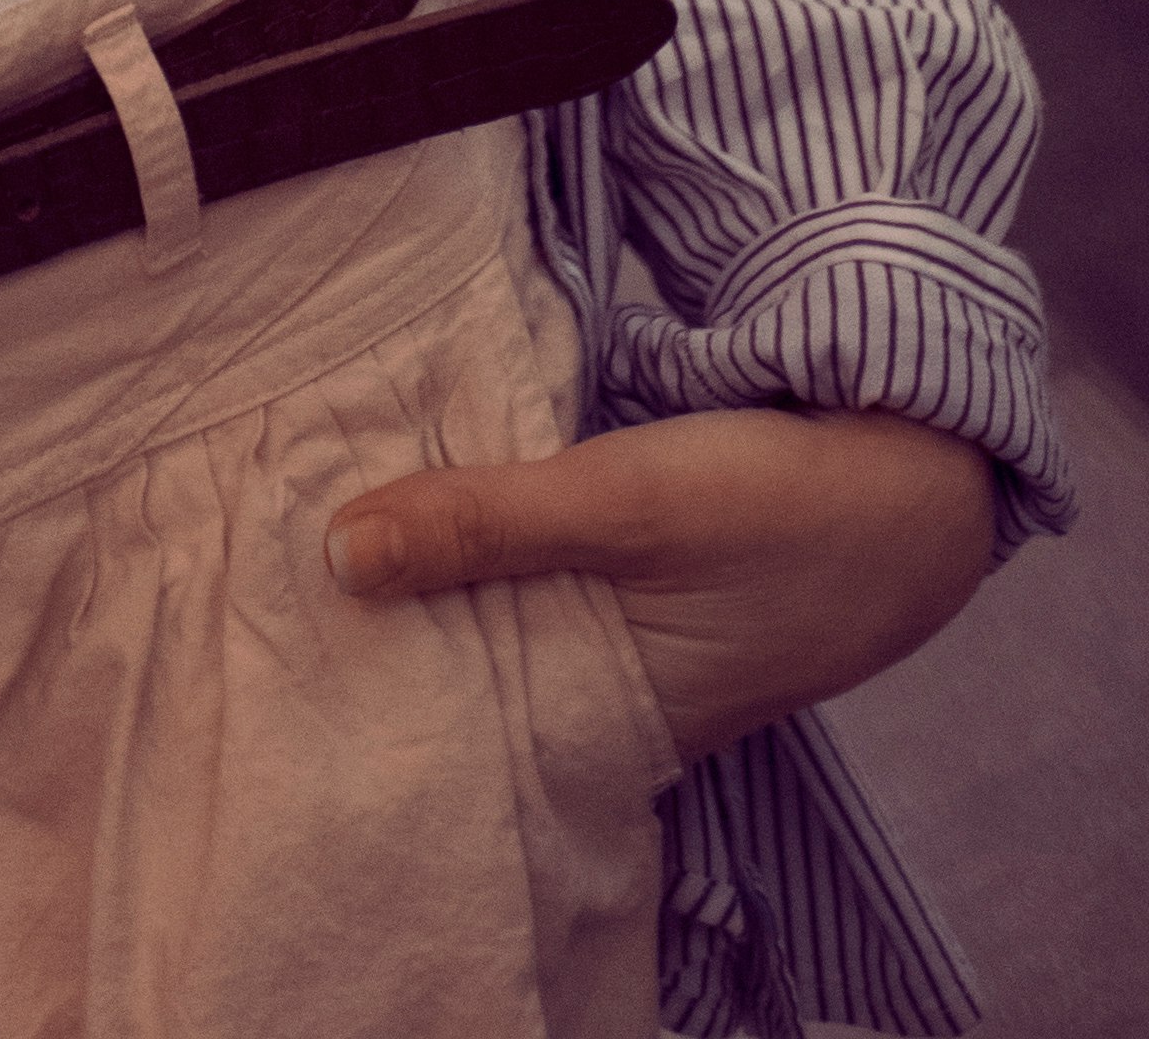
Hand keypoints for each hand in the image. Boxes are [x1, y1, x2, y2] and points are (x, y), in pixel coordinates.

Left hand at [329, 406, 996, 765]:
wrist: (920, 466)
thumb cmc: (780, 503)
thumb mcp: (624, 502)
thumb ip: (487, 523)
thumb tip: (338, 556)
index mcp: (611, 727)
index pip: (460, 728)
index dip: (374, 681)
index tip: (277, 634)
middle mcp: (614, 703)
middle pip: (472, 666)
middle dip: (390, 619)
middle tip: (272, 559)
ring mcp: (634, 645)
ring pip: (504, 613)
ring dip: (441, 566)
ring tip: (322, 515)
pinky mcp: (647, 585)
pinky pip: (543, 573)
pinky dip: (493, 538)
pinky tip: (427, 488)